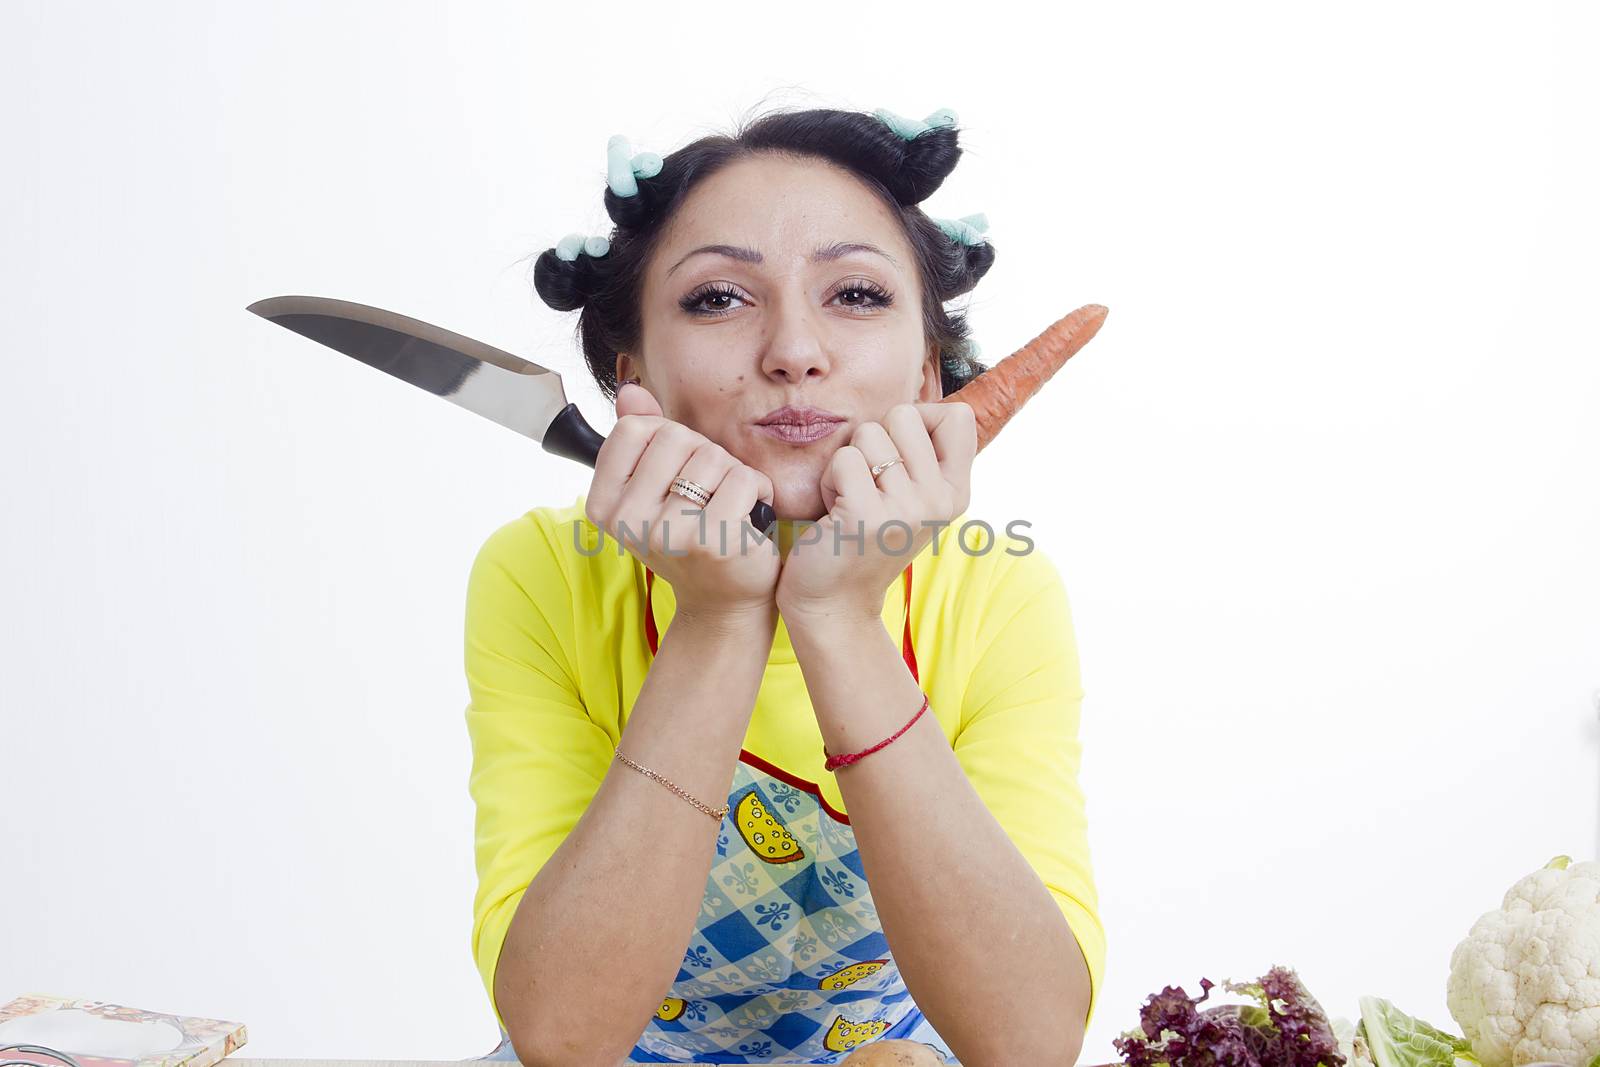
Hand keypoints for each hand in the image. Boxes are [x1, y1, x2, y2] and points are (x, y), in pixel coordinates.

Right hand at [585, 382, 780, 621]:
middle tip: (709, 494)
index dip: (667, 439)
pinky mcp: (712, 542)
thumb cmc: (692, 534)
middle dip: (705, 455)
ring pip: (712, 456)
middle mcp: (627, 521)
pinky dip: (758, 490)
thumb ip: (644, 437)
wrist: (724, 600)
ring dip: (733, 475)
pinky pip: (744, 479)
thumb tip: (631, 391)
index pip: (634, 429)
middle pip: (676, 437)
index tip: (676, 473)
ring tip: (729, 507)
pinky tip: (752, 517)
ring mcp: (668, 534)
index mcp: (604, 504)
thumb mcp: (658, 485)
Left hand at [776, 401, 976, 622]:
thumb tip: (923, 406)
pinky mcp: (868, 515)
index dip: (919, 417)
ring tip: (851, 500)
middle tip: (868, 484)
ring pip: (868, 434)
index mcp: (956, 492)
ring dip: (847, 463)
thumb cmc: (865, 540)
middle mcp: (940, 500)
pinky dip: (829, 482)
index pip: (956, 415)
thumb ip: (925, 457)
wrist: (835, 602)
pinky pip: (843, 459)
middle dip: (873, 440)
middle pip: (905, 414)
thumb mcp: (912, 500)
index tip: (899, 454)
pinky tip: (835, 514)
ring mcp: (907, 508)